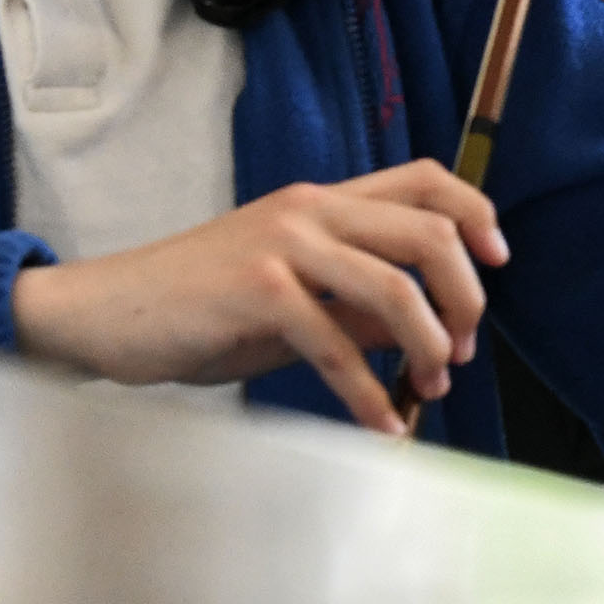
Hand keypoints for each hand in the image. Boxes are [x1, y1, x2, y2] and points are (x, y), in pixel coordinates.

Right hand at [9, 161, 511, 435]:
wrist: (106, 312)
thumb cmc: (200, 306)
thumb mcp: (290, 293)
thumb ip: (355, 300)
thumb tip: (426, 328)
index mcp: (322, 199)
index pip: (425, 179)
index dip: (475, 215)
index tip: (497, 264)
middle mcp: (310, 209)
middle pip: (428, 236)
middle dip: (464, 299)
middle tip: (463, 350)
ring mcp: (284, 246)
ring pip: (395, 289)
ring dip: (427, 348)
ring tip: (430, 387)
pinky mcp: (258, 292)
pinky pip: (338, 346)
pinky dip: (370, 393)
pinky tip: (381, 424)